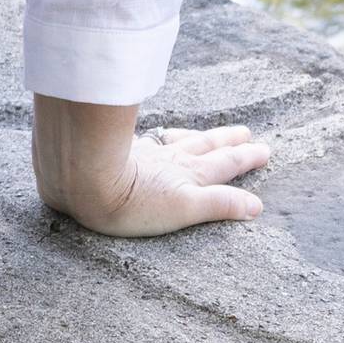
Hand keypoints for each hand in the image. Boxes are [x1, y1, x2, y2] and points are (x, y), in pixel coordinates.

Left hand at [32, 98, 267, 238]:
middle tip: (247, 133)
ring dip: (199, 137)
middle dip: (228, 142)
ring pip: (180, 140)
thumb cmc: (130, 202)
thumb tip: (256, 206)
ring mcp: (145, 154)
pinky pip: (150, 139)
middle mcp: (169, 160)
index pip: (224, 164)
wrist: (79, 179)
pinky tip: (156, 137)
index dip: (245, 158)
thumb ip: (219, 205)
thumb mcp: (183, 209)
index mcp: (187, 175)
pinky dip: (162, 137)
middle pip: (205, 147)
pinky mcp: (120, 152)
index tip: (264, 149)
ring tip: (212, 134)